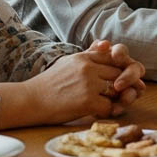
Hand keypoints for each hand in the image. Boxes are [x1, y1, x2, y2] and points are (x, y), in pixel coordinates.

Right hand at [30, 40, 145, 121]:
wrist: (30, 100)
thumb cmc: (49, 83)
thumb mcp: (69, 62)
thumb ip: (89, 54)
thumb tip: (107, 44)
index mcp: (85, 57)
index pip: (114, 57)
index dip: (123, 67)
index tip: (125, 78)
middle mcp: (88, 67)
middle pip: (120, 73)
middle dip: (125, 85)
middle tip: (126, 93)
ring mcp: (88, 84)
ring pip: (117, 90)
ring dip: (117, 99)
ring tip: (112, 103)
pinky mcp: (86, 101)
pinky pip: (108, 107)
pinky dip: (107, 112)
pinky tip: (98, 112)